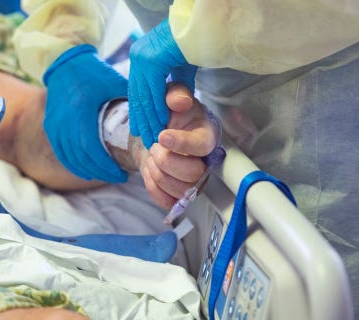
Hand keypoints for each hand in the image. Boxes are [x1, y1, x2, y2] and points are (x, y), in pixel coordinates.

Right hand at [43, 44, 127, 182]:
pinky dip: (74, 164)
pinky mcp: (50, 126)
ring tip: (106, 174)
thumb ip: (132, 99)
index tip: (123, 174)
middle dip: (101, 172)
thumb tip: (154, 115)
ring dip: (89, 171)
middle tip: (119, 177)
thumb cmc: (93, 71)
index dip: (107, 167)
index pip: (92, 150)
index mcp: (81, 114)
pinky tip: (87, 171)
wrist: (64, 61)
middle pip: (82, 159)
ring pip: (70, 158)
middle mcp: (64, 123)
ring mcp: (54, 126)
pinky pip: (61, 153)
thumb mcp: (114, 82)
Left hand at [128, 19, 197, 148]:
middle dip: (142, 120)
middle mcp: (138, 56)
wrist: (203, 25)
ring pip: (144, 95)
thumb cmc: (196, 43)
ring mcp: (143, 57)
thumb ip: (177, 84)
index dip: (139, 112)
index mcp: (141, 56)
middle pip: (137, 95)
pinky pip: (154, 91)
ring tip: (155, 136)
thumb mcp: (182, 67)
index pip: (137, 90)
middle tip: (146, 140)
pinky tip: (162, 122)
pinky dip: (158, 108)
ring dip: (150, 119)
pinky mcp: (152, 60)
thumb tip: (176, 102)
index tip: (141, 130)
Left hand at [139, 84, 216, 208]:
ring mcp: (193, 181)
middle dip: (166, 161)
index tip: (162, 136)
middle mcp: (205, 162)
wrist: (155, 131)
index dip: (182, 144)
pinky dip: (152, 186)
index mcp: (207, 135)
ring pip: (180, 190)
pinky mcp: (179, 193)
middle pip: (193, 174)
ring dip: (157, 173)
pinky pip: (167, 201)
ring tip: (152, 156)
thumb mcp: (172, 95)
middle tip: (154, 146)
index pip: (203, 146)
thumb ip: (176, 94)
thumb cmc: (169, 113)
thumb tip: (178, 101)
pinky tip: (150, 170)